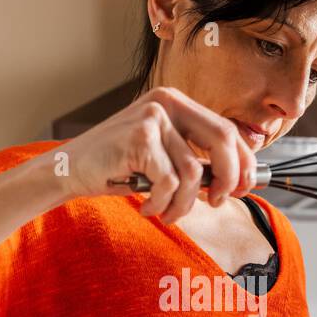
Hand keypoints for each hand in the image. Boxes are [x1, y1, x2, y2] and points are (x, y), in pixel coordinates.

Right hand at [54, 86, 256, 223]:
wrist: (71, 170)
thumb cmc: (118, 167)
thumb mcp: (163, 157)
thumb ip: (194, 159)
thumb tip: (235, 180)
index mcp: (176, 102)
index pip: (225, 129)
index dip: (244, 161)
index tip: (245, 187)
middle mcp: (166, 103)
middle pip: (222, 140)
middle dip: (228, 178)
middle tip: (217, 202)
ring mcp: (152, 118)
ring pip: (194, 172)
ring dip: (184, 204)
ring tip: (166, 213)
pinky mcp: (140, 138)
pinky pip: (170, 183)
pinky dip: (162, 204)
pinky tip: (147, 206)